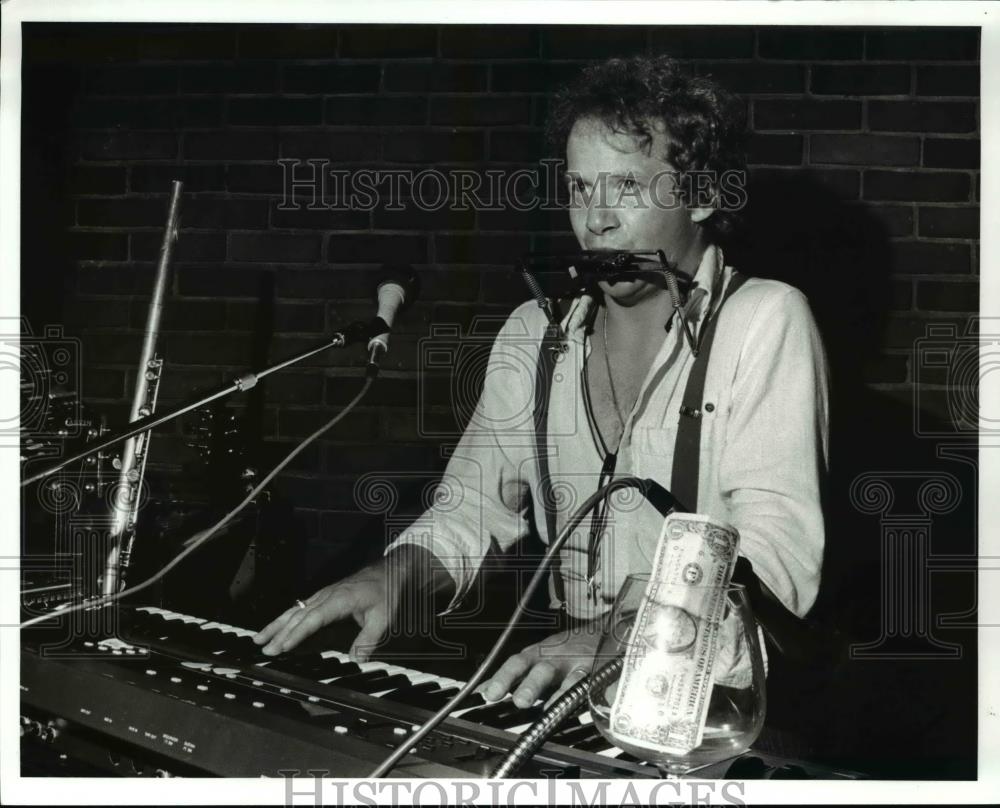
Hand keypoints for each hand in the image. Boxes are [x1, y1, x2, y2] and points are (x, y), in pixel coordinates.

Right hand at [252, 561, 393, 659]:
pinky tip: (276, 627)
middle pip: (299, 615)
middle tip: (265, 649)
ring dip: (277, 624)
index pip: (314, 618)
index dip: (298, 633)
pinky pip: (300, 608)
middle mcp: (327, 595)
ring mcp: (323, 594)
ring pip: (295, 610)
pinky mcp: (323, 596)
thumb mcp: (383, 617)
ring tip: (259, 638)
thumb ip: (368, 639)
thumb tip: (356, 660)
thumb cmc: (385, 591)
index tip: (284, 646)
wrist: (389, 569)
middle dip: (280, 632)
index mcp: (339, 599)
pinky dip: (285, 618)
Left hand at [477, 621, 602, 709]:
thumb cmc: (561, 651)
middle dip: (531, 685)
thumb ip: (512, 677)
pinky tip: (582, 705)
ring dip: (560, 694)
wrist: (598, 633)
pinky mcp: (597, 673)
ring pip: (569, 678)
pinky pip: (593, 684)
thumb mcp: (534, 659)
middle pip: (542, 670)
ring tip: (550, 709)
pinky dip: (587, 695)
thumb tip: (482, 690)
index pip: (516, 664)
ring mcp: (578, 666)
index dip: (503, 678)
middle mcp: (555, 659)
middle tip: (521, 701)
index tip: (489, 694)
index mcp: (536, 656)